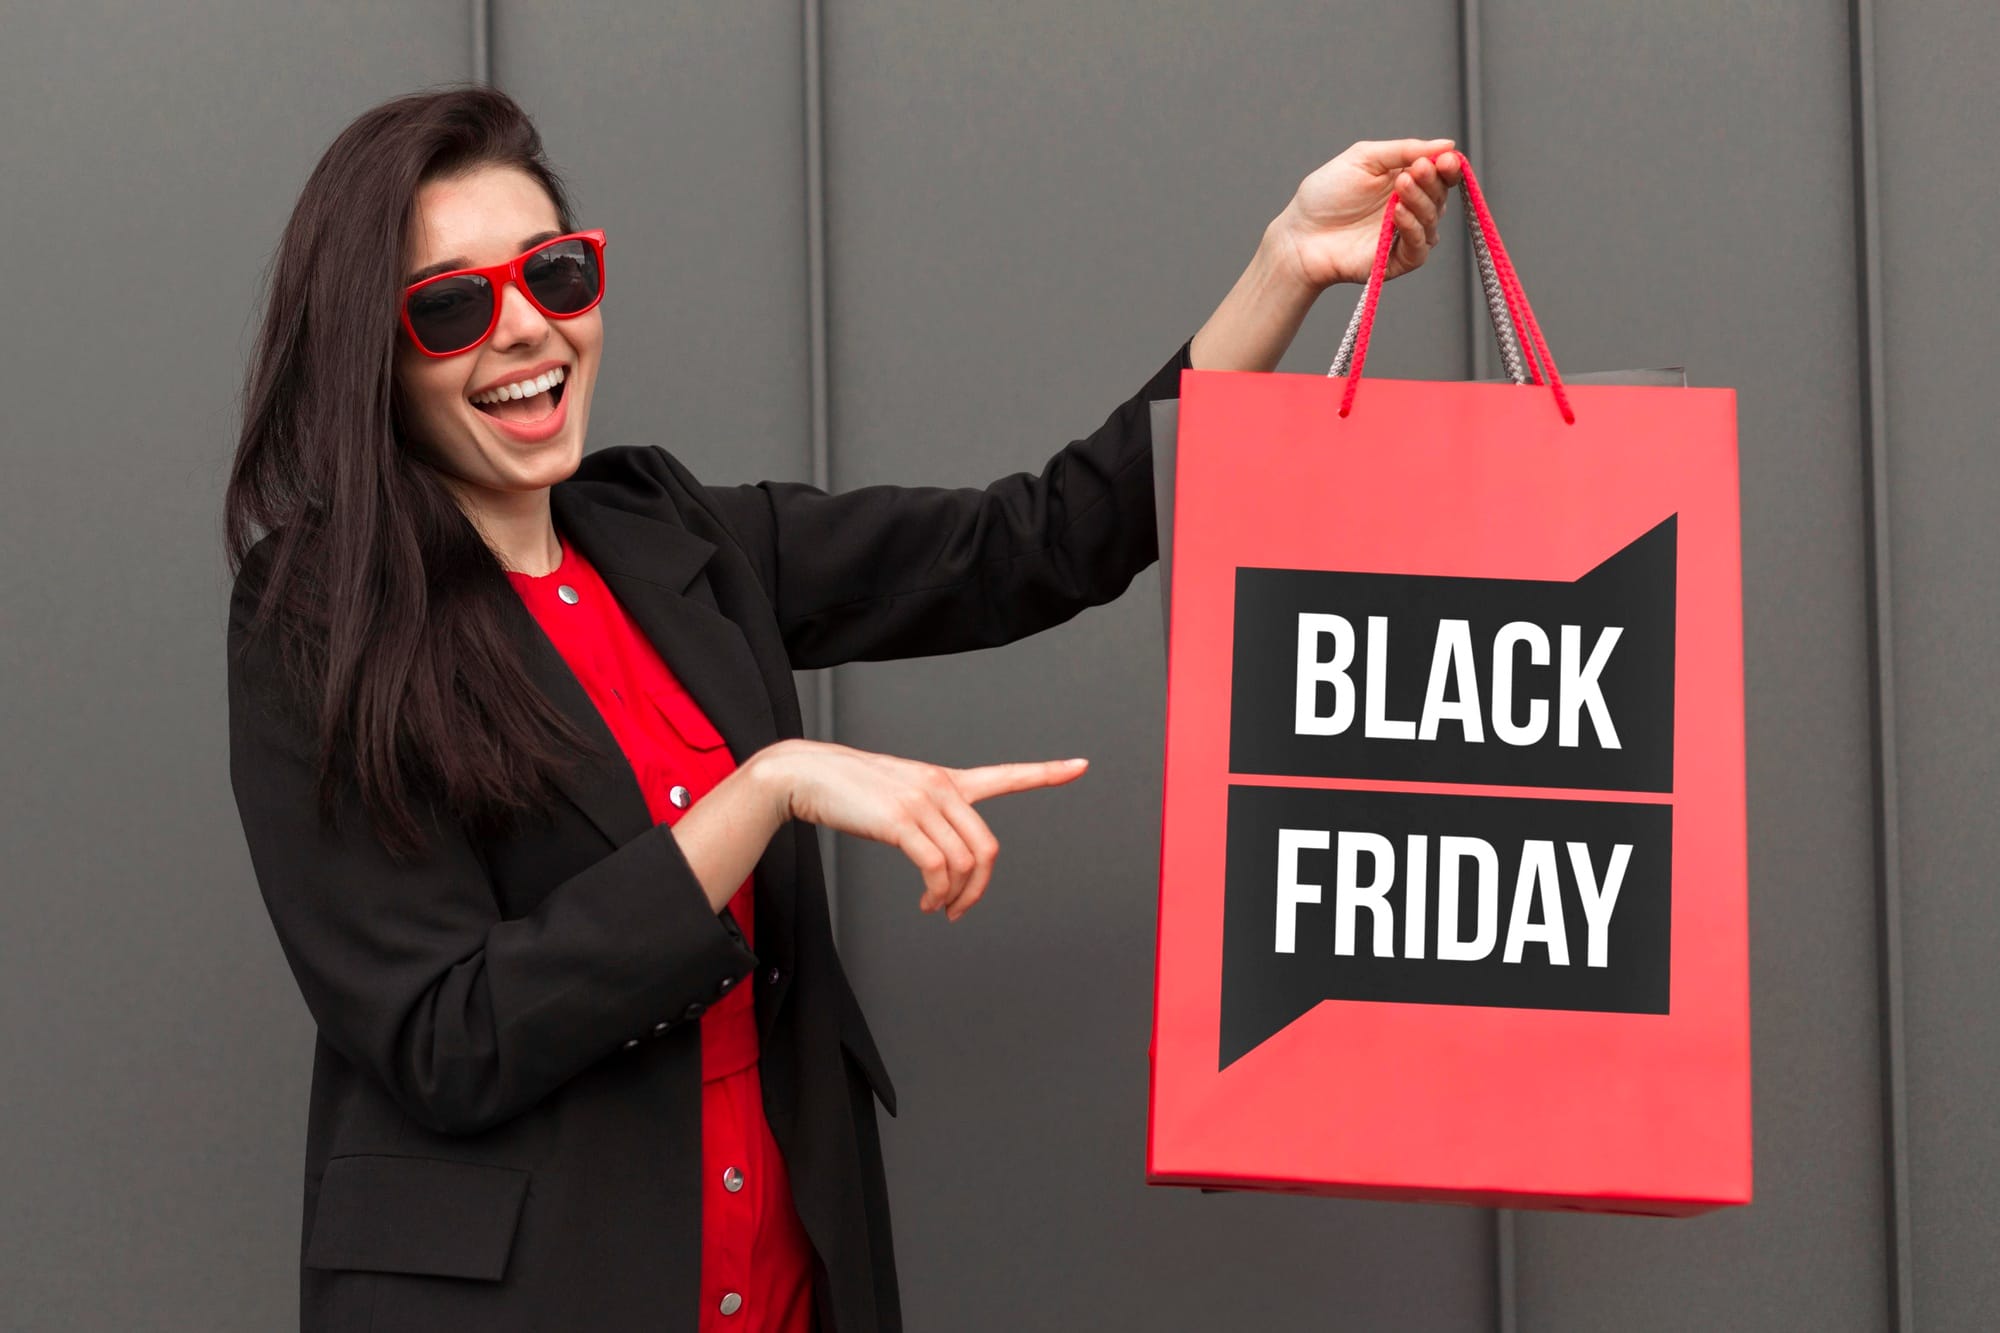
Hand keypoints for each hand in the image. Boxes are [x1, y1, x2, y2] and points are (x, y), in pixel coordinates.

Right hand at [750, 739, 1089, 920]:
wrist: (802, 776)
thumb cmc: (846, 791)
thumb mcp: (896, 797)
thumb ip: (925, 816)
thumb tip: (939, 858)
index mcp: (945, 780)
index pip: (1005, 775)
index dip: (1047, 773)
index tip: (1081, 765)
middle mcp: (940, 786)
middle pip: (987, 847)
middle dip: (979, 889)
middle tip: (959, 910)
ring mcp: (922, 801)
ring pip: (966, 862)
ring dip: (956, 897)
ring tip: (938, 909)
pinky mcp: (900, 820)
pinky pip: (938, 868)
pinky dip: (938, 893)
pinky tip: (927, 902)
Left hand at [1270, 140, 1462, 290]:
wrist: (1300, 234)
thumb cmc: (1325, 195)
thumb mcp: (1363, 158)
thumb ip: (1403, 150)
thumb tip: (1446, 144)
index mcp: (1406, 181)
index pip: (1440, 173)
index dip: (1448, 166)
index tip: (1445, 158)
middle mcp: (1411, 207)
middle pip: (1440, 195)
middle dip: (1432, 180)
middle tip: (1415, 170)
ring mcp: (1405, 235)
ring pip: (1432, 220)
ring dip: (1421, 200)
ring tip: (1401, 186)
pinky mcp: (1397, 261)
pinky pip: (1419, 248)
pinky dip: (1413, 228)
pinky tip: (1398, 213)